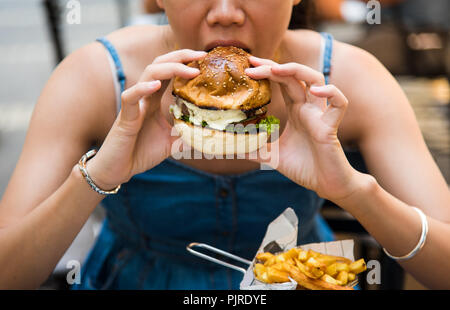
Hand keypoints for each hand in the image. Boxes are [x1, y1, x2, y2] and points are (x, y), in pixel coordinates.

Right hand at [86, 49, 206, 189]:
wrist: (118, 169)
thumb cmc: (141, 153)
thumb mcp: (172, 143)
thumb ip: (188, 136)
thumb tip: (211, 137)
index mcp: (155, 100)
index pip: (170, 72)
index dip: (186, 62)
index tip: (206, 60)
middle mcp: (145, 97)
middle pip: (160, 65)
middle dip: (181, 56)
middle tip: (201, 55)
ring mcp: (135, 105)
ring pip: (148, 74)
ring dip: (170, 68)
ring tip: (189, 69)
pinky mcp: (124, 118)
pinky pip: (130, 97)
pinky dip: (142, 88)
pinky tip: (156, 85)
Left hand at [245, 56, 363, 201]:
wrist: (326, 184)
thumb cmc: (304, 167)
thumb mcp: (271, 156)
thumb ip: (253, 148)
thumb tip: (230, 146)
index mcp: (295, 110)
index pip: (281, 81)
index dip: (267, 71)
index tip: (247, 66)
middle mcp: (308, 107)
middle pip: (294, 76)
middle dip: (274, 67)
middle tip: (252, 64)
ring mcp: (320, 114)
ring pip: (317, 79)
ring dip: (297, 71)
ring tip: (277, 69)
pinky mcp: (331, 127)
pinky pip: (339, 103)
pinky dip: (331, 93)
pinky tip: (315, 92)